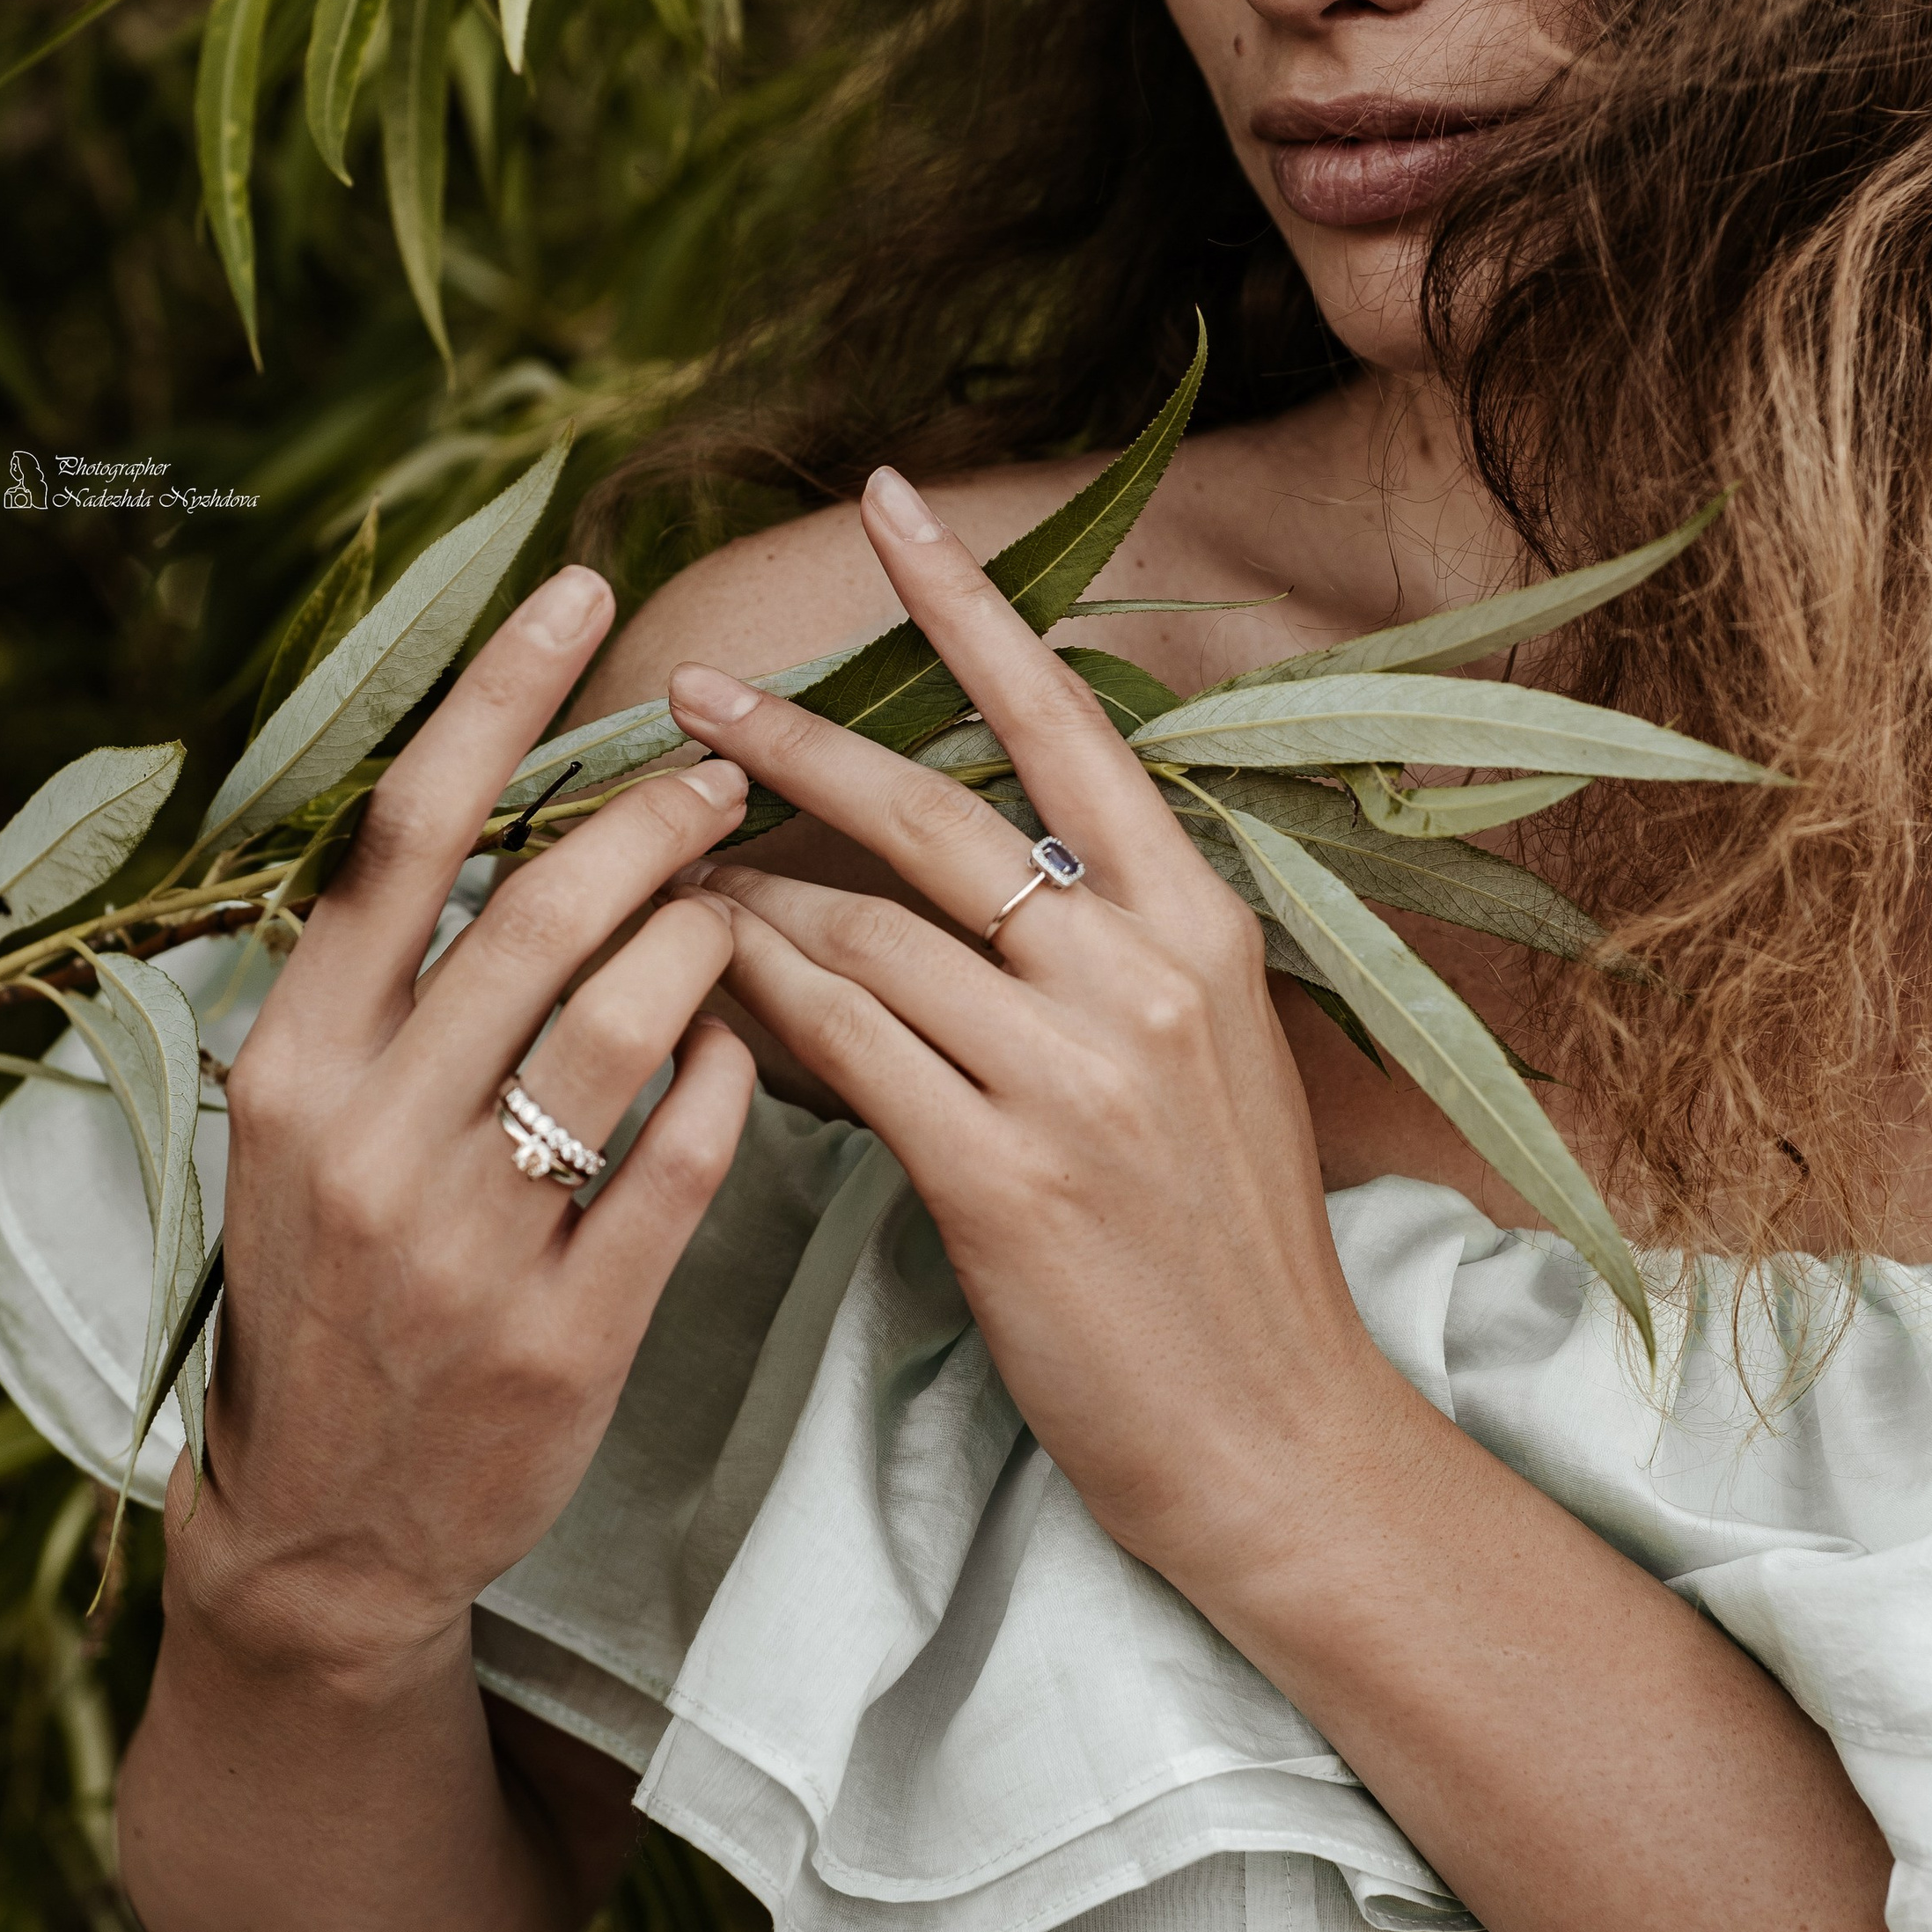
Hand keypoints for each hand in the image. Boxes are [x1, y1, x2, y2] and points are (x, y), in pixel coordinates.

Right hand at [182, 564, 756, 1674]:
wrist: (327, 1527)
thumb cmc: (337, 1284)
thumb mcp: (311, 1122)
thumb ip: (389, 982)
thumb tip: (501, 802)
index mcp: (296, 1061)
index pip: (404, 837)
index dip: (498, 698)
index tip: (582, 591)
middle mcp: (368, 1136)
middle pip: (538, 916)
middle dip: (654, 819)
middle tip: (729, 768)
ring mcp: (467, 1242)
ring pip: (626, 1028)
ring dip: (713, 936)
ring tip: (752, 899)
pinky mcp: (565, 1335)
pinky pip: (684, 1161)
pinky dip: (739, 1078)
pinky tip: (761, 1043)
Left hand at [667, 471, 1400, 1592]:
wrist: (1273, 1431)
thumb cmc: (1220, 1247)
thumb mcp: (1197, 1057)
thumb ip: (1094, 949)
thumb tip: (950, 867)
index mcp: (1200, 920)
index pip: (1065, 722)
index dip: (968, 604)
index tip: (887, 500)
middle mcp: (1144, 973)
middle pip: (933, 809)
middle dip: (792, 741)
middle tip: (685, 697)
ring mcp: (1076, 1072)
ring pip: (857, 929)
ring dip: (741, 903)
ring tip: (658, 891)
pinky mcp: (1000, 1173)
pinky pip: (835, 1047)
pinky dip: (752, 1006)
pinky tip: (696, 991)